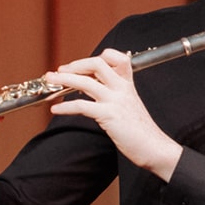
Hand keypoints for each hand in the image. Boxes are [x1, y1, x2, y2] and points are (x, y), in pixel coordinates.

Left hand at [43, 51, 182, 179]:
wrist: (154, 147)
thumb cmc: (140, 130)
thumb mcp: (128, 105)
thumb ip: (113, 94)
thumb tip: (90, 89)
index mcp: (127, 84)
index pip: (117, 58)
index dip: (99, 56)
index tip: (81, 65)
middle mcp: (122, 88)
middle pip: (97, 64)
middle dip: (74, 65)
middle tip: (58, 71)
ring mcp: (115, 100)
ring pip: (86, 82)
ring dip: (64, 80)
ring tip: (50, 81)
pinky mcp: (109, 115)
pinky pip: (82, 106)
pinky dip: (65, 107)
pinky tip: (55, 109)